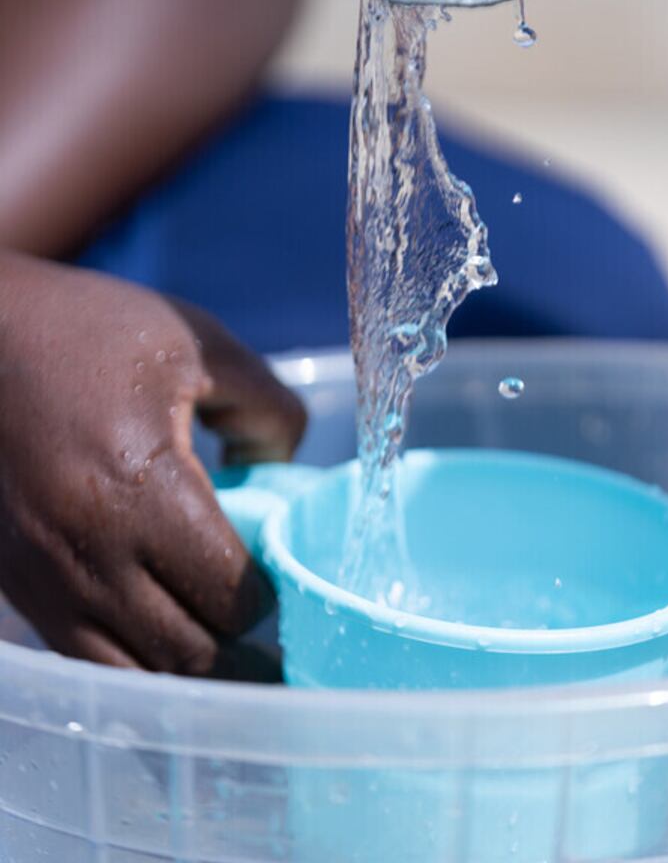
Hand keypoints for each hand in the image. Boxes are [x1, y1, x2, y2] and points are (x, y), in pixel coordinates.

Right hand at [0, 253, 304, 674]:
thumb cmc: (91, 331)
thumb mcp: (198, 343)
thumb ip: (267, 407)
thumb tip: (288, 470)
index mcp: (137, 486)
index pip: (228, 593)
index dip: (275, 603)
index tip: (299, 587)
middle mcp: (85, 551)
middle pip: (187, 652)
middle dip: (244, 656)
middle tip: (284, 641)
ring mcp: (43, 579)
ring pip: (134, 677)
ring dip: (192, 675)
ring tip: (235, 654)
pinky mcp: (17, 587)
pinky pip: (87, 658)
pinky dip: (138, 662)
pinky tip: (171, 637)